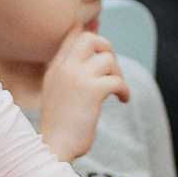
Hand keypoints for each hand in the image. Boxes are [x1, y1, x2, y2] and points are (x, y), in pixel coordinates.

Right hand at [38, 29, 128, 162]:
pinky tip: (123, 100)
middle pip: (91, 39)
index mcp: (55, 69)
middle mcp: (64, 69)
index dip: (87, 31)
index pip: (72, 38)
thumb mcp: (57, 93)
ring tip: (117, 90)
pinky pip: (117, 80)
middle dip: (107, 48)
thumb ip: (68, 73)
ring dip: (118, 74)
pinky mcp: (92, 91)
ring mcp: (77, 78)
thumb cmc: (58, 125)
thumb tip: (82, 57)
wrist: (53, 147)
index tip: (97, 29)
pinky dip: (124, 90)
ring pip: (107, 59)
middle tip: (112, 69)